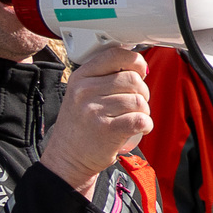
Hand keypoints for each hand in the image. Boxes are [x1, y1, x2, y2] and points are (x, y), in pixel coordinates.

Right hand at [38, 45, 153, 191]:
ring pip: (139, 101)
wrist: (67, 157)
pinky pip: (140, 119)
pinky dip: (145, 124)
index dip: (135, 61)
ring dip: (143, 111)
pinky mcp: (107, 130)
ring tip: (132, 118)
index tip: (140, 71)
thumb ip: (103, 77)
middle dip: (142, 92)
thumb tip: (137, 65)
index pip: (116, 55)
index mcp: (80, 77)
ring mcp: (95, 110)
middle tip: (135, 104)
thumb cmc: (80, 125)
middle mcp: (85, 91)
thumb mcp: (81, 94)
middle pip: (133, 79)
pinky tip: (140, 127)